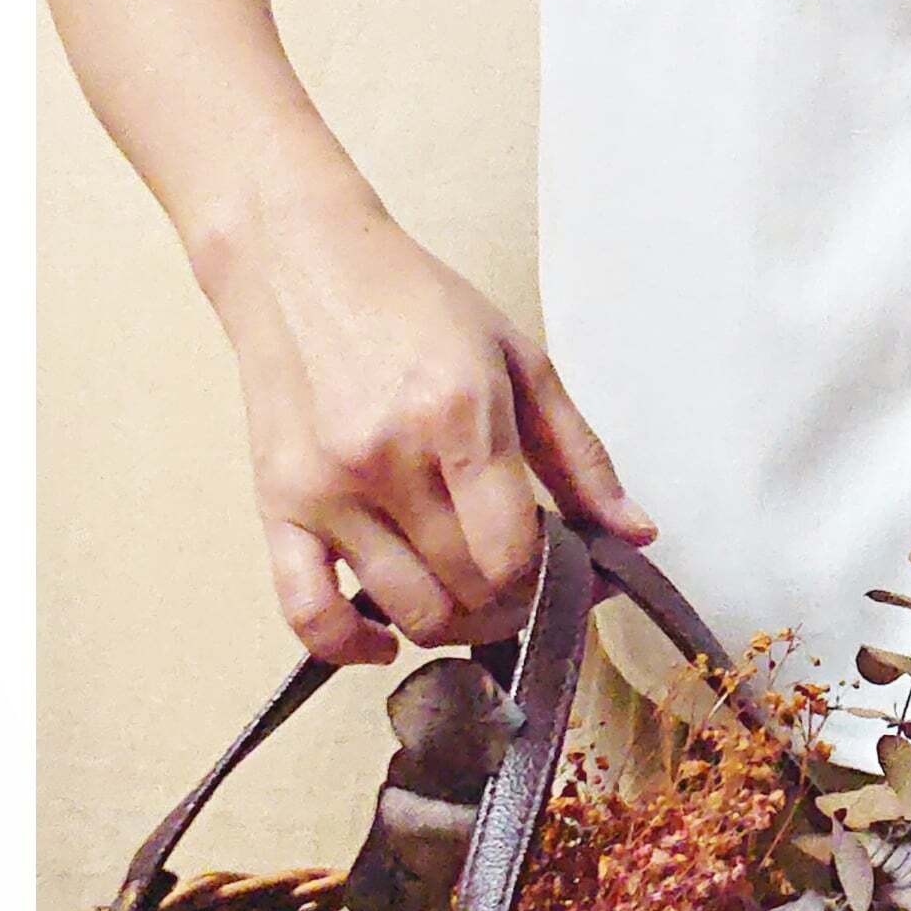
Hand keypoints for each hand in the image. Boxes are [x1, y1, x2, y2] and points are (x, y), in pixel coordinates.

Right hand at [200, 188, 655, 664]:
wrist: (301, 262)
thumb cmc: (415, 304)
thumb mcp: (521, 359)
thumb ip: (581, 455)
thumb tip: (634, 533)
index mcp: (458, 416)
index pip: (517, 551)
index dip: (557, 582)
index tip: (572, 574)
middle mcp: (387, 459)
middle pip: (469, 588)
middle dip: (516, 604)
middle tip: (530, 585)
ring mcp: (326, 488)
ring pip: (406, 610)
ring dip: (453, 625)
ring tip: (474, 597)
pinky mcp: (276, 505)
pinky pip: (306, 614)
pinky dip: (350, 648)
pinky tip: (385, 640)